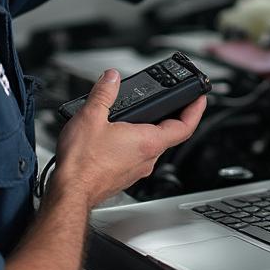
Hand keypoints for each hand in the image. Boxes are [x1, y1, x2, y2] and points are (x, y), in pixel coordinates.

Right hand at [52, 70, 205, 206]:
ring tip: (142, 115)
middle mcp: (147, 158)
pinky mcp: (124, 176)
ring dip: (151, 130)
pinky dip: (136, 143)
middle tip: (173, 102)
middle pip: (169, 135)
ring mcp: (137, 170)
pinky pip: (138, 156)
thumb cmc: (82, 163)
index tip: (200, 99)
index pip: (185, 126)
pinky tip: (120, 136)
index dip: (196, 110)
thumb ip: (104, 93)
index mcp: (148, 142)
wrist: (69, 192)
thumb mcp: (91, 116)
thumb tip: (112, 78)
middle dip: (171, 117)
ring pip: (152, 146)